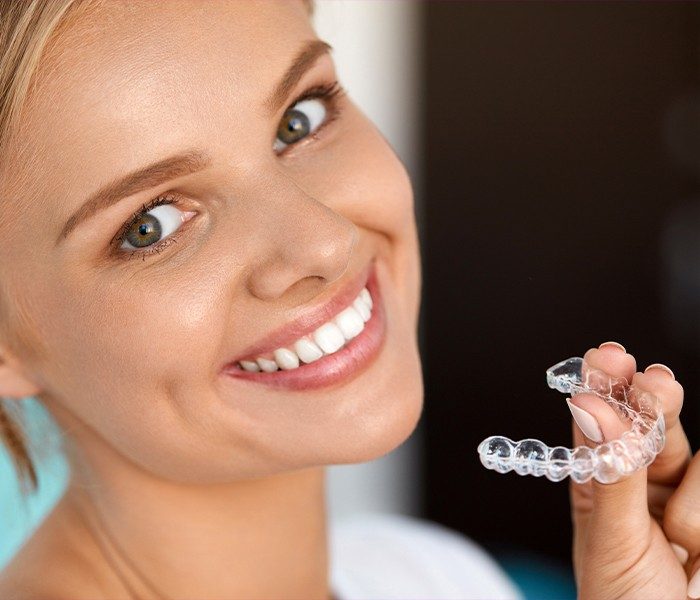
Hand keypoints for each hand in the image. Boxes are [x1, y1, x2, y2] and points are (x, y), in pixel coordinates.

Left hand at [569, 342, 695, 599]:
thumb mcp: (613, 540)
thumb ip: (613, 472)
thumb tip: (592, 405)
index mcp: (602, 483)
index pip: (600, 421)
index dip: (604, 385)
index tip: (608, 357)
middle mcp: (645, 484)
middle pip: (653, 425)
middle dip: (654, 402)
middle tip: (654, 382)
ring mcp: (688, 501)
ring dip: (693, 511)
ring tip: (683, 555)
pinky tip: (698, 561)